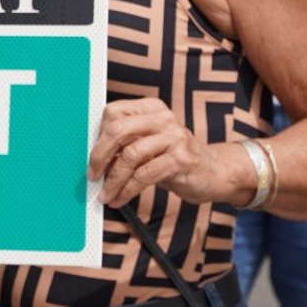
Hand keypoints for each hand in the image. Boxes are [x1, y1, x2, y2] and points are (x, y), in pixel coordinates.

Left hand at [89, 98, 236, 208]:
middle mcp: (163, 118)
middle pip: (118, 130)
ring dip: (113, 179)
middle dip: (99, 155)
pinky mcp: (180, 160)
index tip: (93, 157)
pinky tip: (121, 199)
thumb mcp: (149, 143)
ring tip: (106, 194)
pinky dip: (127, 190)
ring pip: (130, 155)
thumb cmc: (173, 158)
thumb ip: (126, 143)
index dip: (98, 136)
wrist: (214, 172)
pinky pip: (144, 175)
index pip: (113, 112)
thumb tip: (93, 157)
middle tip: (92, 175)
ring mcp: (174, 138)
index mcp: (151, 108)